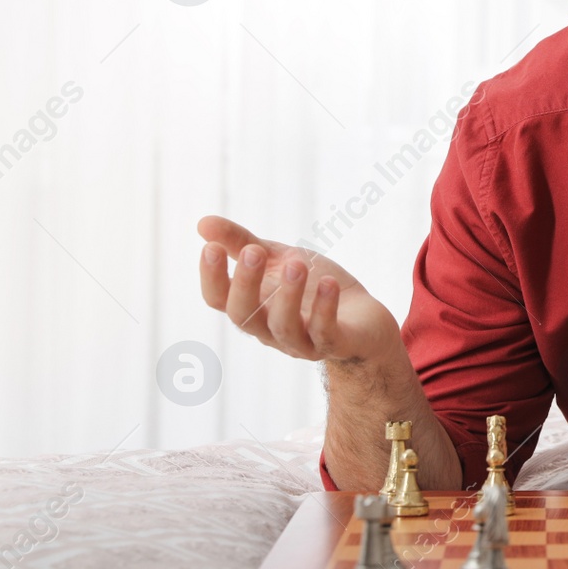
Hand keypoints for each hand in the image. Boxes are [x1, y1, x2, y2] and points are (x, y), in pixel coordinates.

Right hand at [197, 215, 401, 364]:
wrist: (365, 320)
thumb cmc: (315, 288)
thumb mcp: (279, 259)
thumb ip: (243, 244)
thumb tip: (201, 223)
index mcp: (253, 308)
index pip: (219, 300)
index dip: (211, 277)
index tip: (211, 247)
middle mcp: (270, 330)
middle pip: (244, 317)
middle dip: (246, 284)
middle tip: (254, 252)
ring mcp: (303, 342)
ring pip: (284, 327)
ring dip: (288, 294)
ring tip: (296, 263)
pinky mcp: (337, 344)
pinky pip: (325, 333)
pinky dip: (324, 308)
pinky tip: (328, 282)